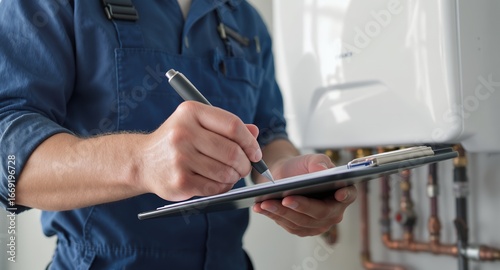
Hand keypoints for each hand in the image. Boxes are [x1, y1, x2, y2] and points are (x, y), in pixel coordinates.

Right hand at [138, 101, 260, 200]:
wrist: (142, 161)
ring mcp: (180, 158)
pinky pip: (214, 187)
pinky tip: (220, 183)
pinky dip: (223, 188)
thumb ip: (225, 126)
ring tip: (231, 175)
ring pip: (225, 172)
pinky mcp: (180, 181)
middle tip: (245, 167)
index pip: (232, 125)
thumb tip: (254, 132)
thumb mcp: (197, 124)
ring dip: (235, 177)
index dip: (250, 141)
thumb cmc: (176, 141)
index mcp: (190, 112)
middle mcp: (183, 132)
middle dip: (245, 163)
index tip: (255, 152)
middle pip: (232, 151)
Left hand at [253, 154, 356, 235]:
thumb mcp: (309, 160)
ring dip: (281, 212)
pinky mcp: (302, 229)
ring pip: (301, 222)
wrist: (283, 177)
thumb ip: (318, 162)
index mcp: (342, 191)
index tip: (339, 193)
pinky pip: (288, 225)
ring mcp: (318, 223)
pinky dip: (273, 216)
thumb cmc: (300, 168)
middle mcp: (333, 211)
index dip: (346, 195)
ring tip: (265, 203)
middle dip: (301, 206)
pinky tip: (261, 207)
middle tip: (285, 199)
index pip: (349, 194)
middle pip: (320, 213)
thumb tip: (322, 171)